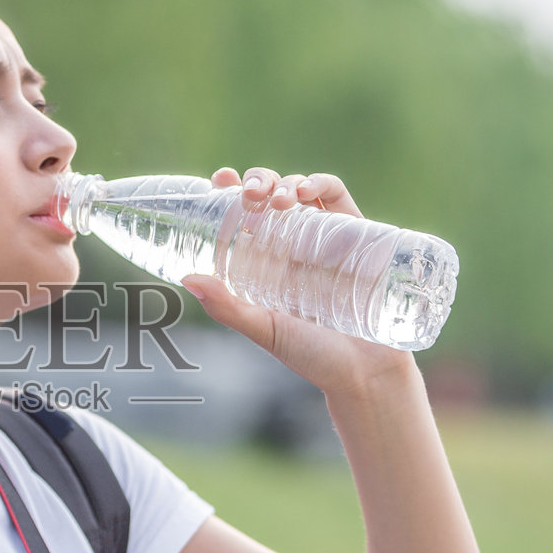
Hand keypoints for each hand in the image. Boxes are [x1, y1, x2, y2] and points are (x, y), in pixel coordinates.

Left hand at [180, 167, 417, 398]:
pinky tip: (305, 192)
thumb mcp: (263, 329)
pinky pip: (336, 196)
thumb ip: (227, 307)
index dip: (230, 190)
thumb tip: (187, 278)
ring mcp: (323, 237)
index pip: (242, 214)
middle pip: (268, 195)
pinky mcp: (356, 234)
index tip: (219, 180)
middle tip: (249, 193)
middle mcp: (291, 244)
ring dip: (283, 182)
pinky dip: (320, 183)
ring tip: (277, 201)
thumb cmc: (311, 356)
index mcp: (264, 261)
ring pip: (298, 190)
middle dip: (257, 181)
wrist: (365, 373)